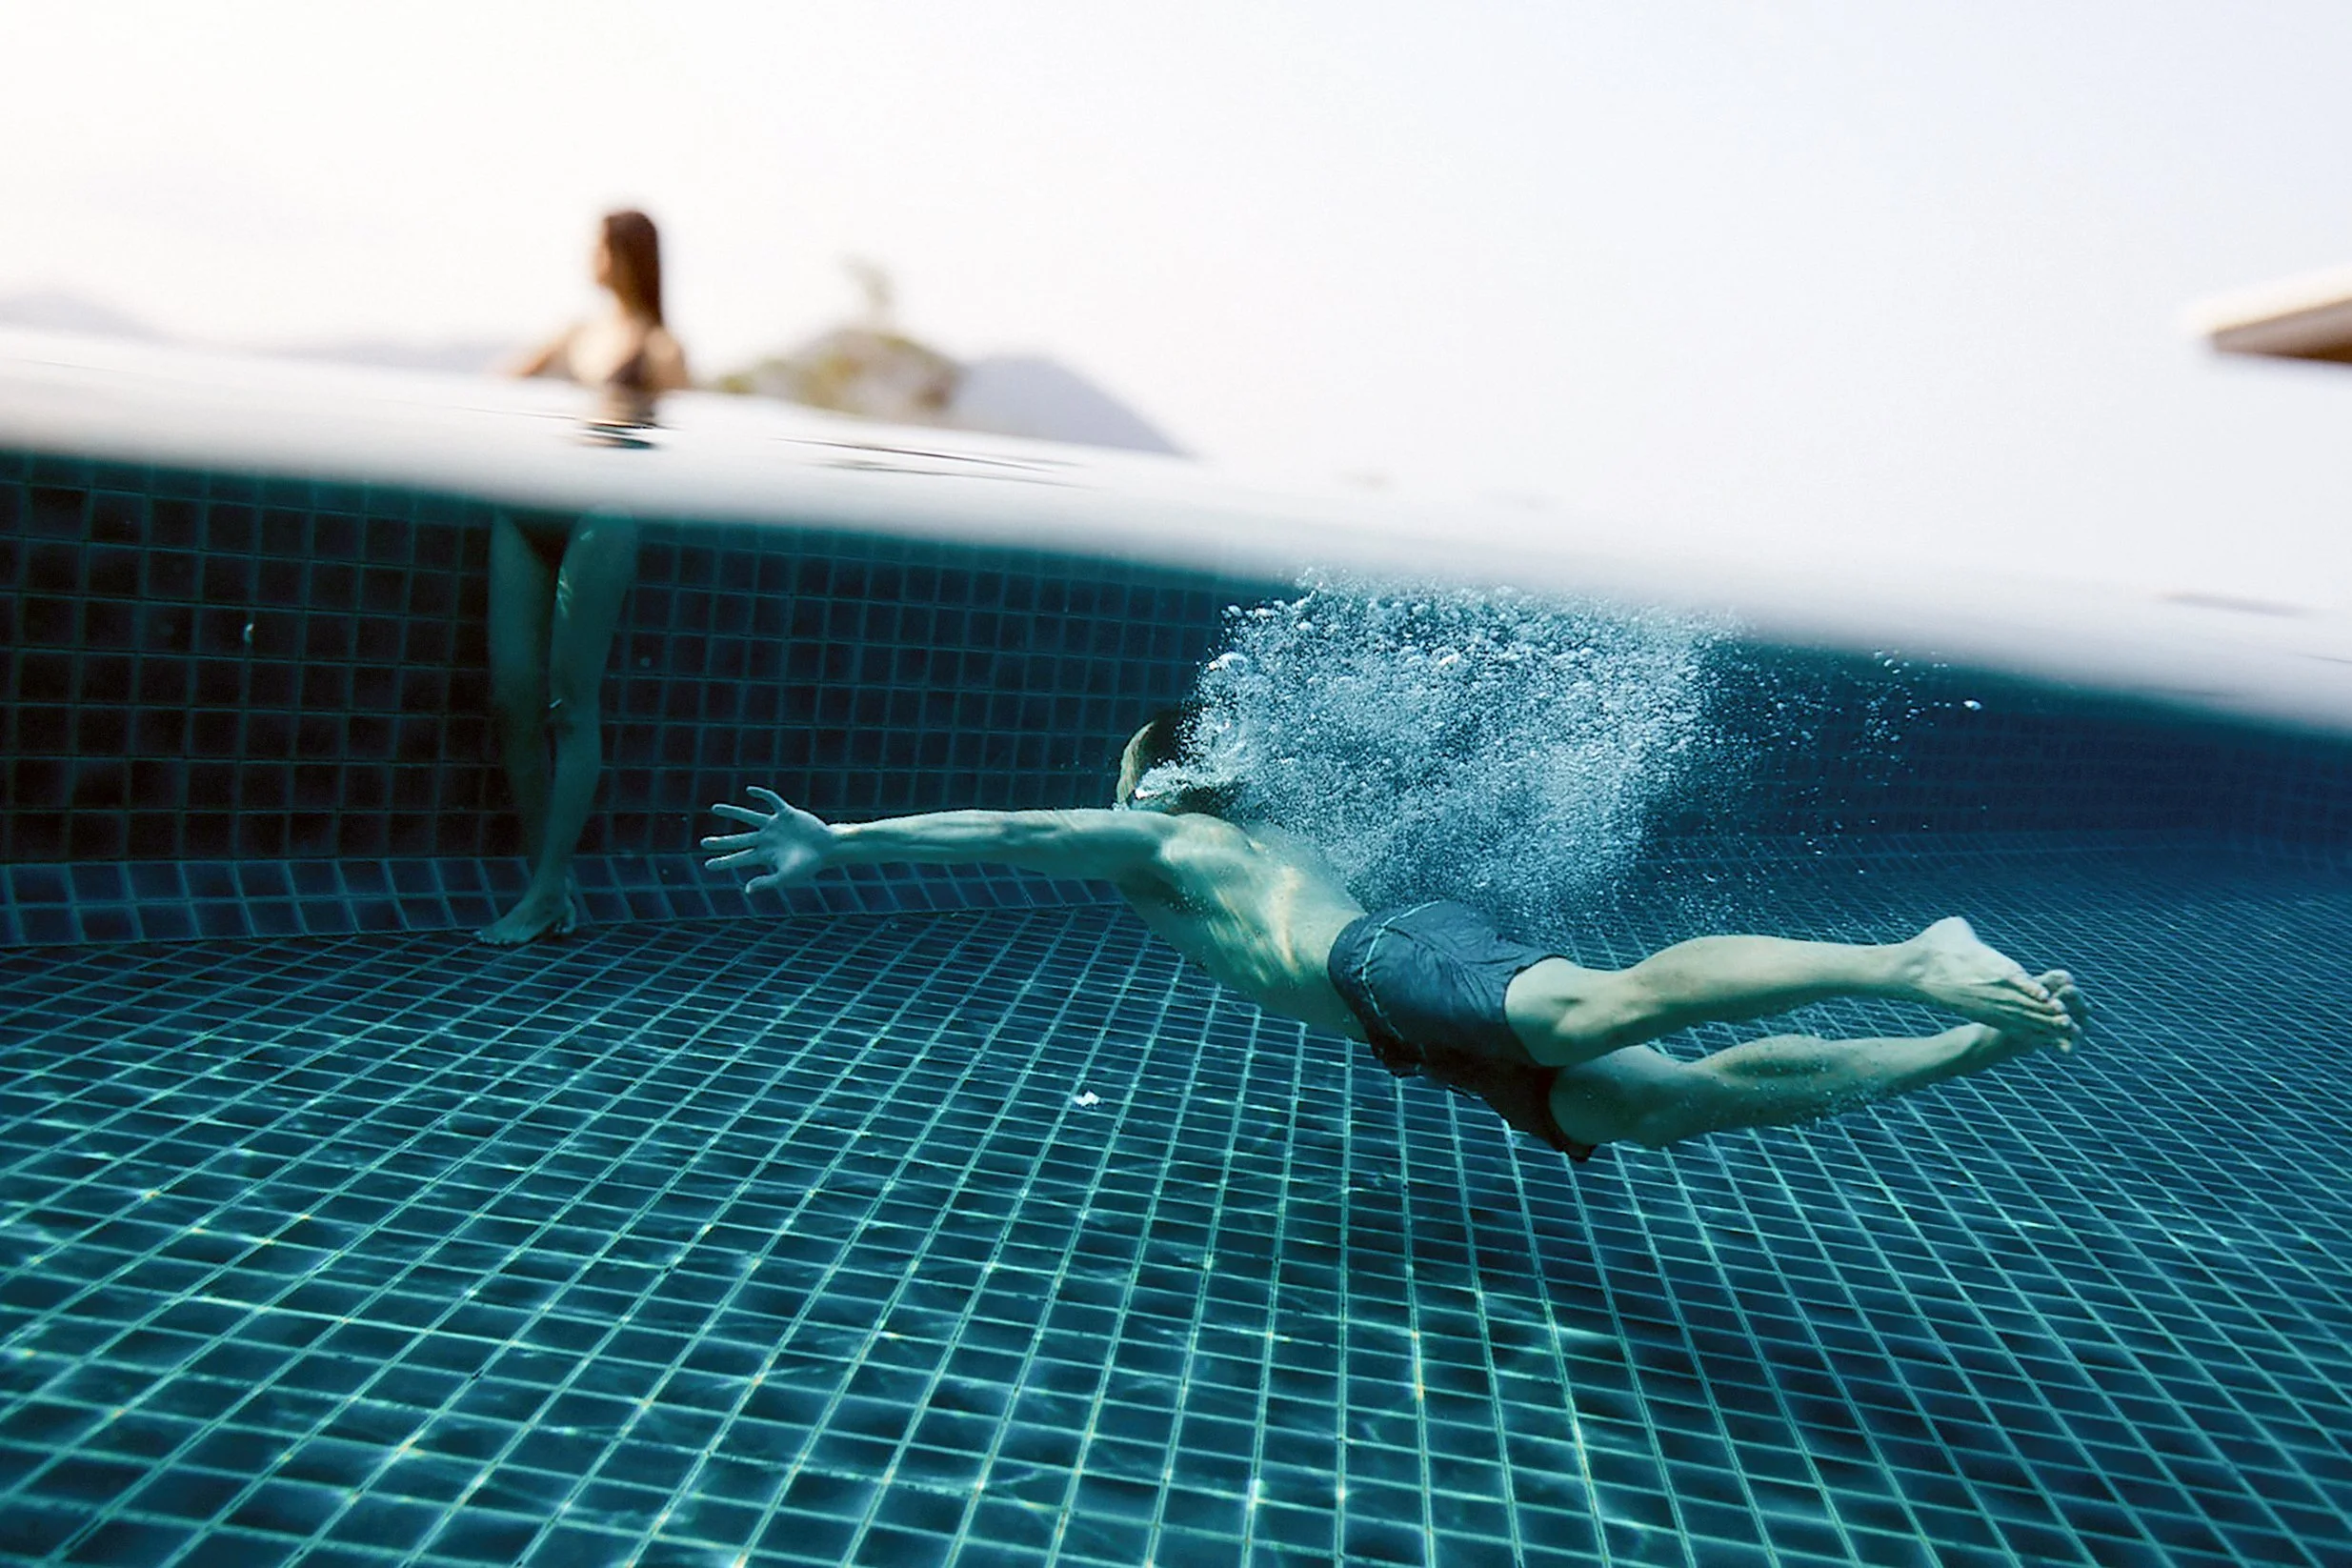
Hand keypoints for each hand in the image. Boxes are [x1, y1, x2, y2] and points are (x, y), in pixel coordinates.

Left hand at [702, 786, 835, 893]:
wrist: (829, 848)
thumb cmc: (809, 865)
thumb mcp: (788, 877)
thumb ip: (767, 883)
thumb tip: (746, 890)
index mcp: (765, 855)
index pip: (740, 858)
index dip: (724, 862)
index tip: (708, 866)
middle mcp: (767, 840)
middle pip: (739, 840)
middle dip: (721, 842)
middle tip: (703, 843)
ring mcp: (775, 826)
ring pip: (749, 817)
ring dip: (732, 812)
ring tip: (714, 808)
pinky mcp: (787, 814)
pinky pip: (772, 801)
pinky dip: (762, 795)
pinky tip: (750, 790)